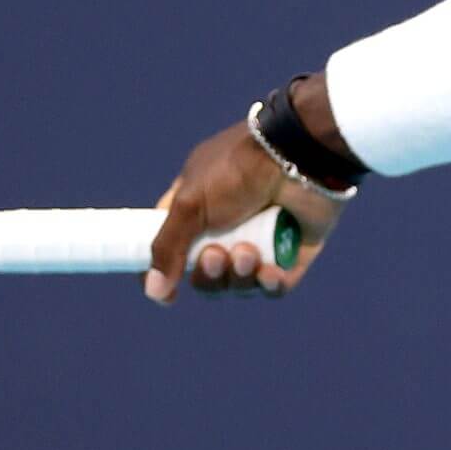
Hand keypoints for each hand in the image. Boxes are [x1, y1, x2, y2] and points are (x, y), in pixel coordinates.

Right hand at [145, 120, 345, 303]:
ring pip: (240, 285)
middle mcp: (227, 226)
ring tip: (248, 253)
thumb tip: (153, 291)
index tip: (164, 293)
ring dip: (239, 277)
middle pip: (207, 276)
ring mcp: (261, 241)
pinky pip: (274, 286)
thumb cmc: (237, 170)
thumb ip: (166, 247)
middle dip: (209, 273)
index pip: (174, 249)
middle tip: (216, 256)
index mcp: (197, 208)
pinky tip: (269, 272)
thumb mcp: (189, 203)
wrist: (297, 156)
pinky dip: (269, 285)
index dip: (166, 273)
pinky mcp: (292, 252)